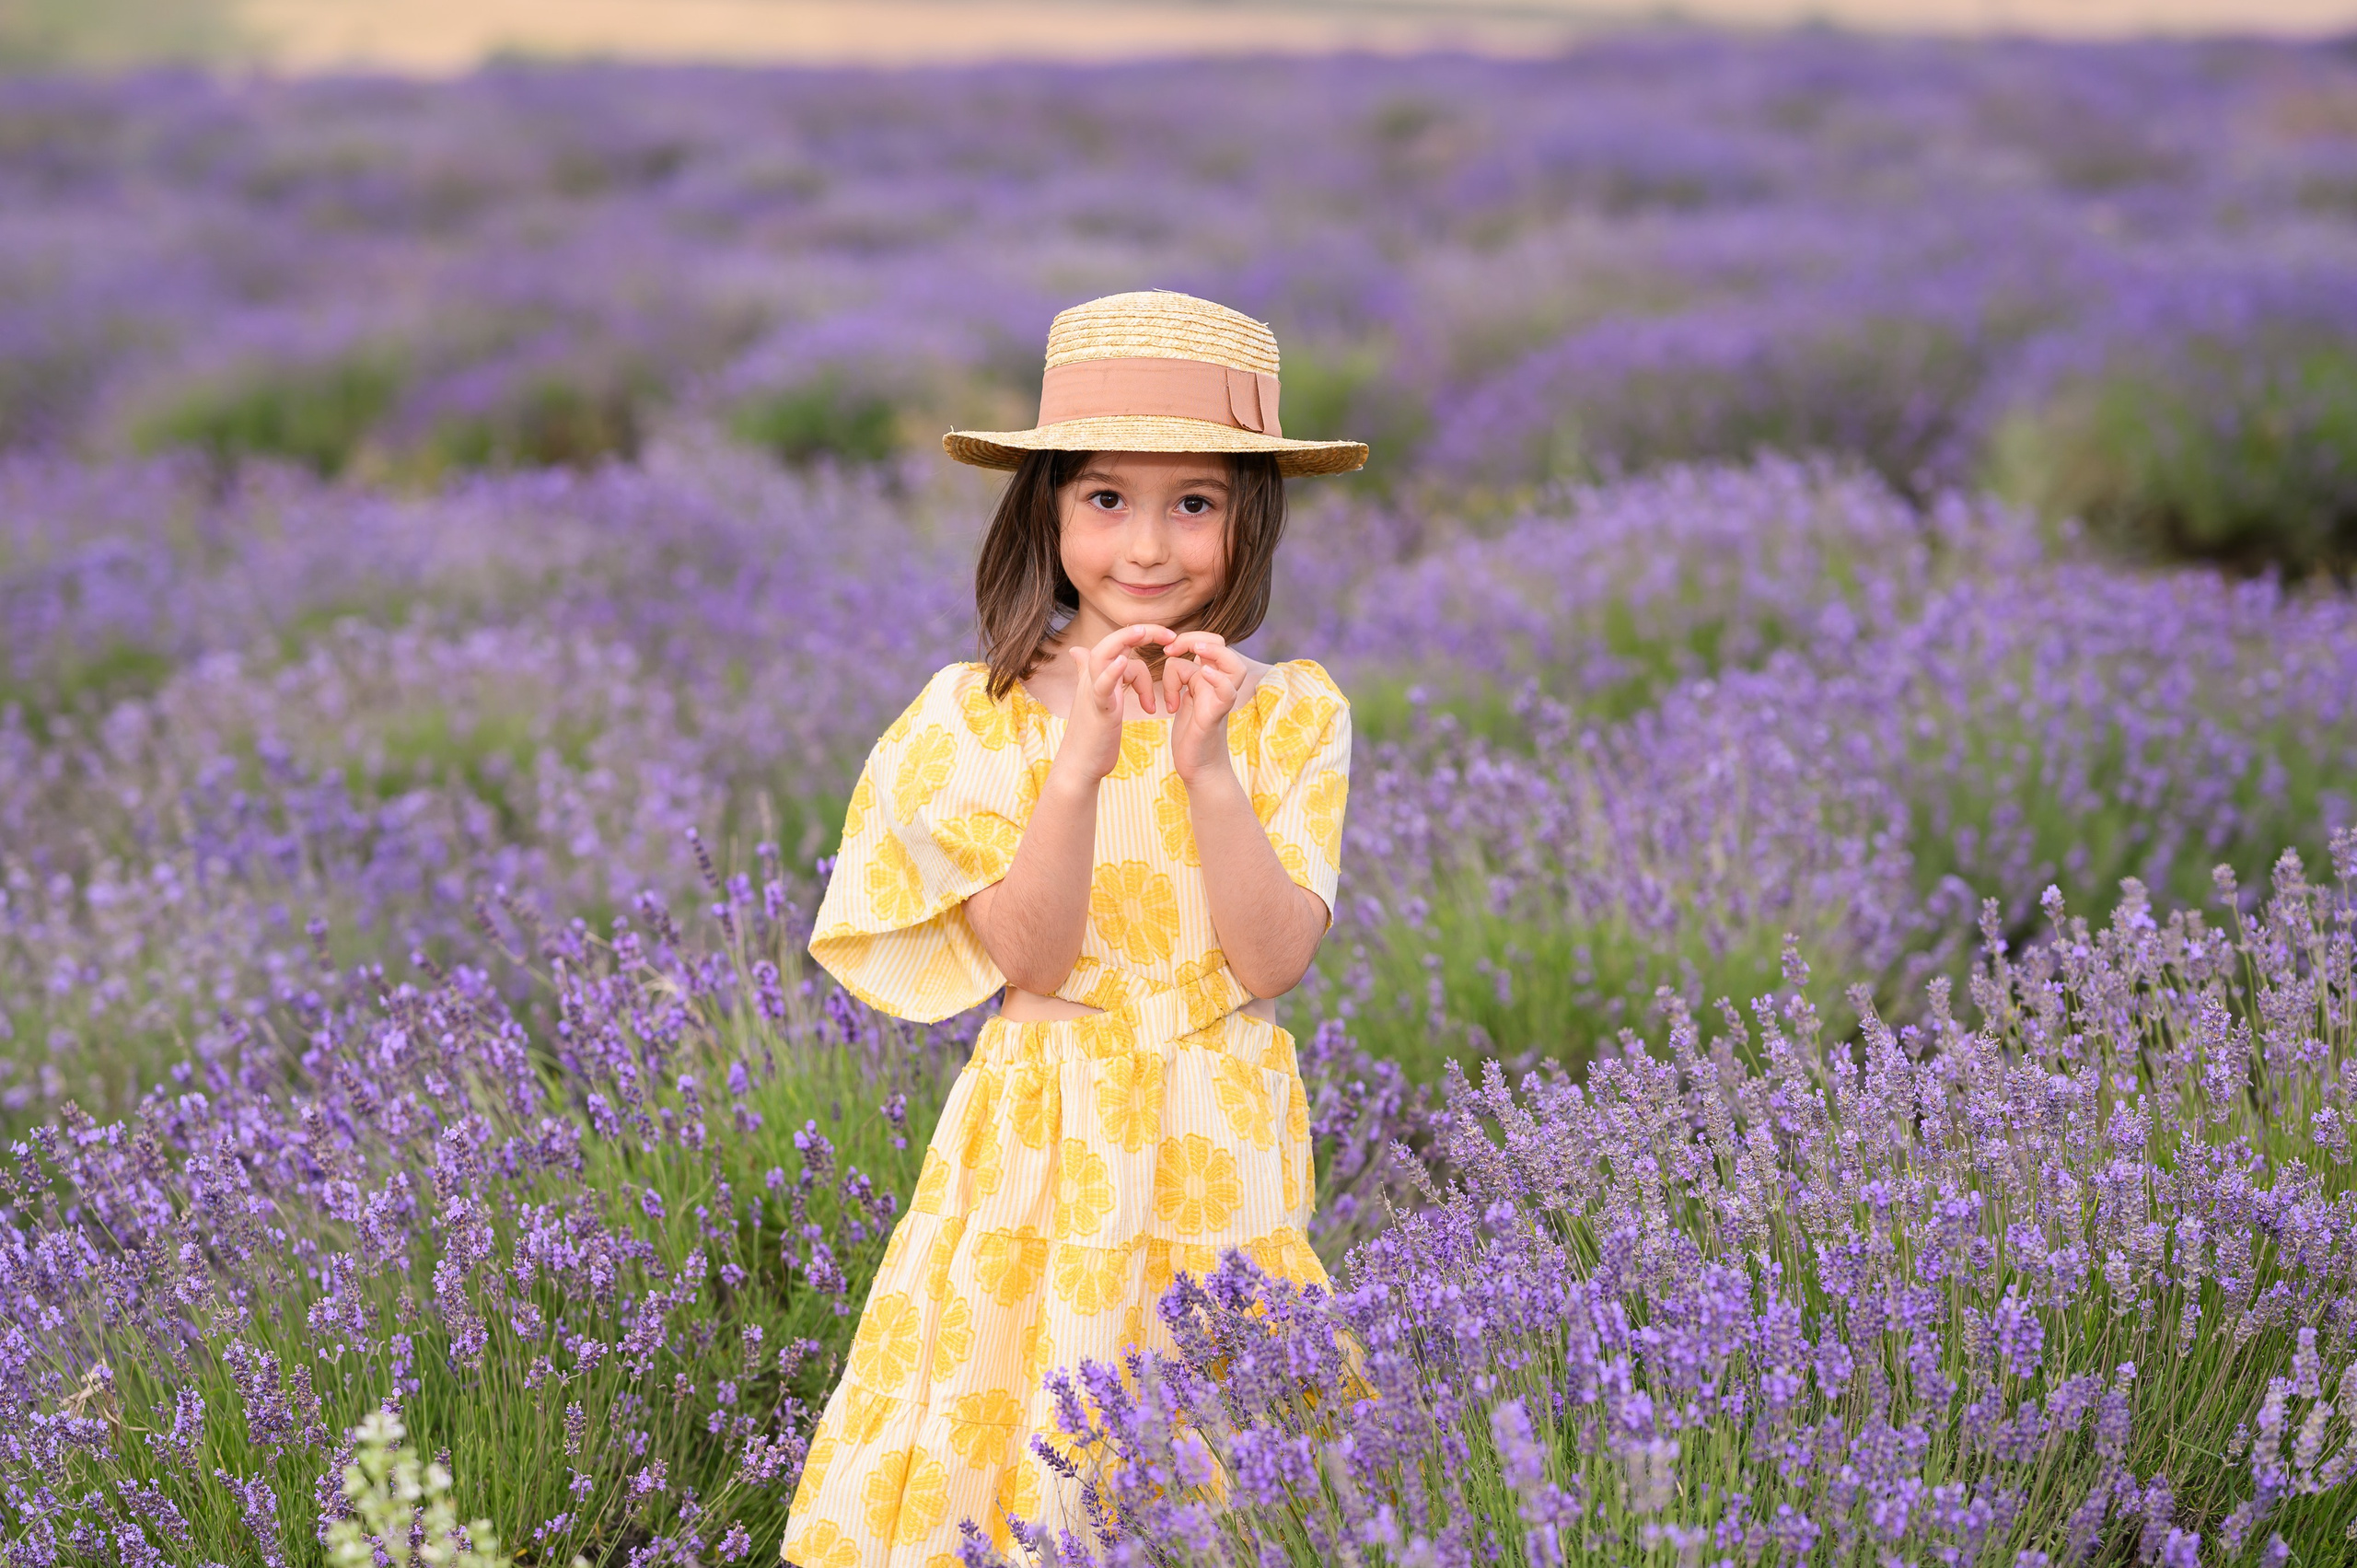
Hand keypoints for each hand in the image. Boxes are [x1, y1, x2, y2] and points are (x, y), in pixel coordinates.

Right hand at [1055, 622, 1171, 781]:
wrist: (1080, 763)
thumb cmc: (1093, 733)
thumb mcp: (1095, 698)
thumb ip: (1094, 674)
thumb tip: (1078, 652)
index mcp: (1098, 674)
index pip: (1120, 642)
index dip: (1143, 635)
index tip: (1170, 638)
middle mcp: (1092, 677)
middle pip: (1113, 640)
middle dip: (1143, 632)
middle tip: (1171, 636)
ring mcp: (1093, 692)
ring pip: (1103, 654)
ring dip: (1125, 640)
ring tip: (1145, 633)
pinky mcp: (1097, 709)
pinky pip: (1101, 686)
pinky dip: (1110, 673)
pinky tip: (1122, 663)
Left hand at [1159, 631, 1247, 785]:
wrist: (1199, 768)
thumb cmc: (1190, 734)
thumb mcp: (1185, 697)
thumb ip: (1184, 676)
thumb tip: (1174, 656)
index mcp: (1210, 678)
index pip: (1209, 642)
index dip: (1189, 637)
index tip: (1167, 649)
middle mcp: (1219, 686)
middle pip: (1221, 645)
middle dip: (1194, 639)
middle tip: (1170, 650)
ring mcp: (1220, 700)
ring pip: (1232, 665)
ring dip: (1211, 652)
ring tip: (1194, 654)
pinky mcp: (1215, 716)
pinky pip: (1227, 693)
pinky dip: (1218, 680)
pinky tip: (1204, 674)